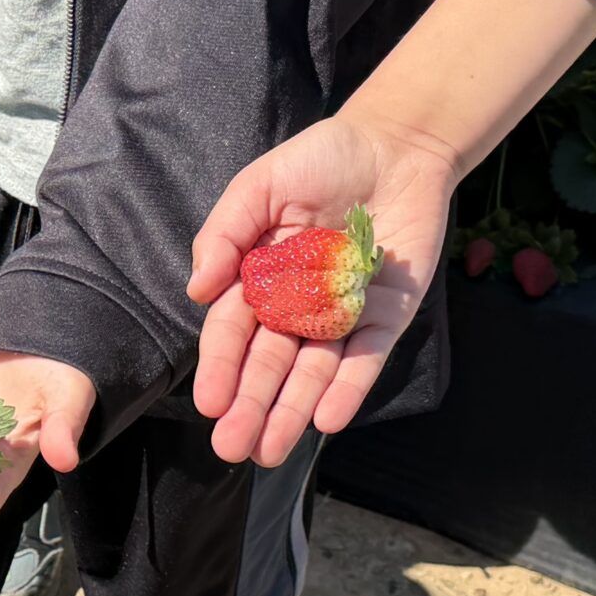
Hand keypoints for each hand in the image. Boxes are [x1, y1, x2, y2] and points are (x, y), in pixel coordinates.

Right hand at [185, 112, 460, 467]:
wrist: (398, 145)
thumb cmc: (321, 159)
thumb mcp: (260, 186)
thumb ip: (225, 233)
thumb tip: (198, 289)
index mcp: (258, 277)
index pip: (234, 330)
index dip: (222, 367)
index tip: (210, 404)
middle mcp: (296, 304)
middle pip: (269, 363)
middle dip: (251, 405)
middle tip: (233, 447)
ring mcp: (342, 314)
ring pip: (313, 371)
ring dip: (292, 410)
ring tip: (271, 450)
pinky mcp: (387, 315)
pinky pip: (366, 357)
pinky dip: (348, 387)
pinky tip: (328, 419)